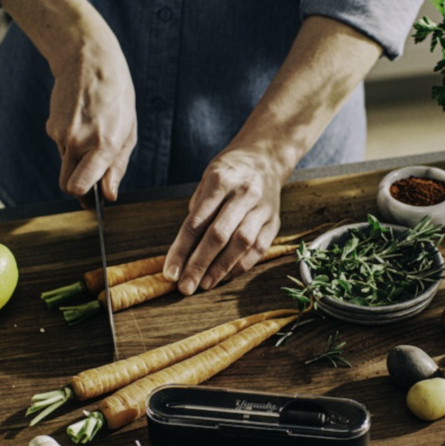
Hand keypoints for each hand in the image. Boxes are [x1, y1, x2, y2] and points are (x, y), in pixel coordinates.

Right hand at [0, 0, 135, 201]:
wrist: (88, 61)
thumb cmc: (116, 97)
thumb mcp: (129, 132)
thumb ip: (118, 167)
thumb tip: (109, 195)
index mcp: (102, 145)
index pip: (79, 186)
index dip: (84, 198)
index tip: (91, 200)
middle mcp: (77, 141)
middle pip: (66, 184)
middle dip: (77, 186)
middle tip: (91, 178)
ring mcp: (60, 134)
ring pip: (64, 164)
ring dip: (76, 160)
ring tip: (93, 135)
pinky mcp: (51, 126)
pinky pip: (61, 147)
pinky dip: (70, 142)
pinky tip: (82, 123)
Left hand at [163, 148, 284, 294]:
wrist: (265, 158)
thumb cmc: (228, 172)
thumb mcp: (206, 181)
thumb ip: (197, 213)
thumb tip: (183, 252)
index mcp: (221, 180)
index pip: (196, 222)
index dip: (181, 250)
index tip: (170, 272)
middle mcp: (244, 193)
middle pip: (219, 235)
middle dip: (199, 264)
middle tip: (185, 287)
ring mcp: (262, 207)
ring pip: (241, 243)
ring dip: (221, 268)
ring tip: (205, 284)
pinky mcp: (274, 221)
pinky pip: (259, 248)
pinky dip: (241, 265)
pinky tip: (226, 276)